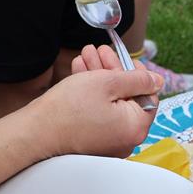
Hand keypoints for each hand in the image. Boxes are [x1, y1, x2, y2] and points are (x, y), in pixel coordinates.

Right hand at [29, 45, 163, 158]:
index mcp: (136, 127)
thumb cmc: (69, 108)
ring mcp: (108, 142)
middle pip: (127, 97)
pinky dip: (92, 93)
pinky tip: (80, 72)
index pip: (147, 95)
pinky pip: (99, 113)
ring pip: (110, 103)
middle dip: (112, 70)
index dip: (136, 73)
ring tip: (86, 55)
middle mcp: (125, 139)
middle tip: (100, 51)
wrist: (34, 132)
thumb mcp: (108, 82)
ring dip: (99, 77)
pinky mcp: (92, 141)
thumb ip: (137, 80)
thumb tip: (158, 81)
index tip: (122, 58)